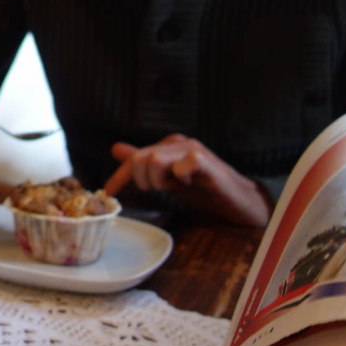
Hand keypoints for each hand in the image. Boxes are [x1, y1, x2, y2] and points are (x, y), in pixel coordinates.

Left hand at [103, 133, 270, 225]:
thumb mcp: (167, 179)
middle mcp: (178, 143)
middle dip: (142, 180)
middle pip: (141, 158)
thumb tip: (116, 148)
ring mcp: (193, 150)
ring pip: (155, 160)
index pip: (134, 158)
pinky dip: (181, 177)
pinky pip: (183, 164)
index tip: (108, 193)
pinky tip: (189, 183)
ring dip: (158, 181)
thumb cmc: (203, 189)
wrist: (237, 201)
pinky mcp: (206, 161)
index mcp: (166, 146)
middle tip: (157, 190)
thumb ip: (144, 164)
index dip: (119, 177)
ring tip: (173, 187)